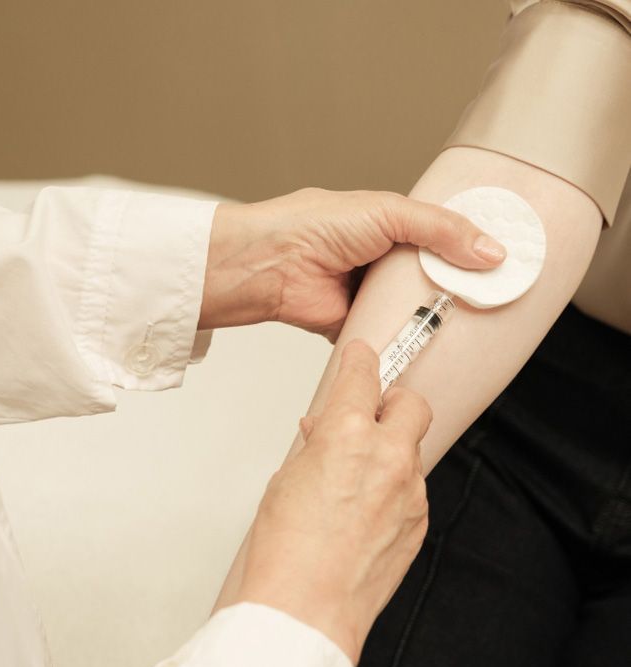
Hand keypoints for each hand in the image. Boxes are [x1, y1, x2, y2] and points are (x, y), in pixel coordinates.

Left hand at [200, 188, 505, 339]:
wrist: (274, 265)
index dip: (470, 247)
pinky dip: (405, 338)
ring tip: (472, 319)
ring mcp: (369, 292)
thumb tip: (489, 251)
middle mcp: (382, 259)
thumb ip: (441, 229)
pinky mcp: (357, 323)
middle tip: (495, 295)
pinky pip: (389, 333)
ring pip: (413, 305)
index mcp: (390, 225)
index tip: (503, 261)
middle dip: (458, 284)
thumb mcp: (390, 213)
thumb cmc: (316, 226)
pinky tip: (431, 341)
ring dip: (434, 312)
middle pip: (432, 274)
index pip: (441, 235)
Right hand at [231, 339, 430, 663]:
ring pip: (412, 450)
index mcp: (347, 435)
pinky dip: (394, 487)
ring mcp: (410, 491)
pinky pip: (413, 488)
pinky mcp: (419, 521)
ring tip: (357, 477)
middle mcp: (387, 456)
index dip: (361, 360)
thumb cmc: (288, 549)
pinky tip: (366, 509)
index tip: (362, 355)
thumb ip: (316, 446)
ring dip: (390, 451)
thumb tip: (324, 434)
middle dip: (393, 401)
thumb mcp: (288, 479)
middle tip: (372, 412)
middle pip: (412, 404)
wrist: (307, 606)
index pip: (362, 377)